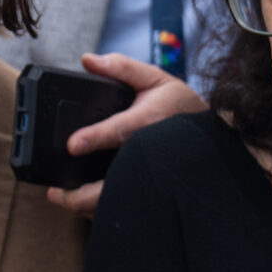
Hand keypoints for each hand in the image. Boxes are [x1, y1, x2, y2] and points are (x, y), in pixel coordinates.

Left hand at [45, 52, 205, 218]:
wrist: (215, 135)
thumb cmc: (181, 108)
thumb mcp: (157, 80)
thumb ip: (122, 68)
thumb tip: (88, 60)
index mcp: (149, 121)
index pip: (120, 130)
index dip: (95, 138)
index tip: (72, 145)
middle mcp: (149, 153)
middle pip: (113, 182)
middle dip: (81, 193)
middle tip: (55, 192)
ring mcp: (151, 176)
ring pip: (116, 202)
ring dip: (87, 206)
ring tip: (62, 198)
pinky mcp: (150, 191)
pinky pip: (124, 208)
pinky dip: (101, 210)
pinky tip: (82, 205)